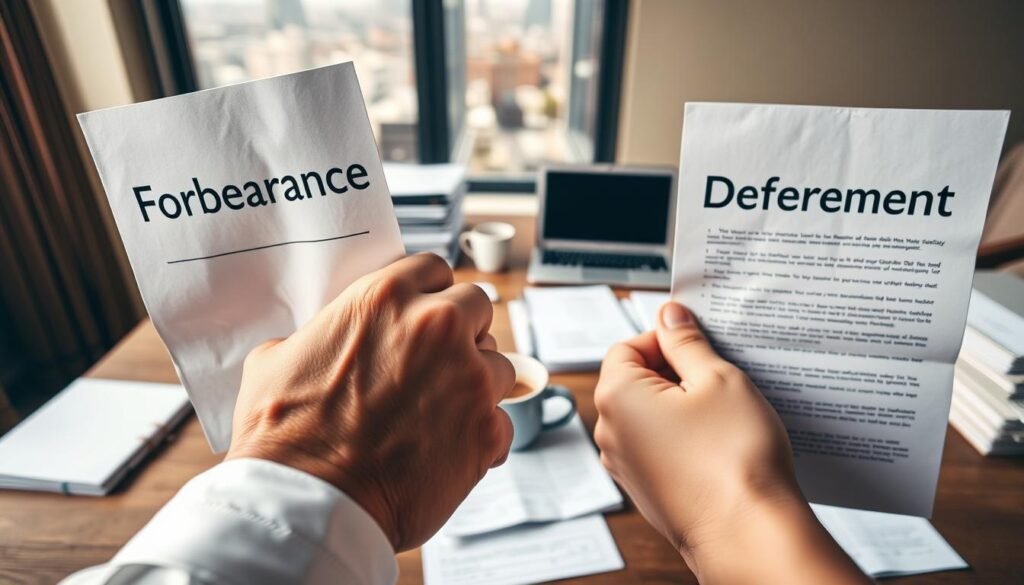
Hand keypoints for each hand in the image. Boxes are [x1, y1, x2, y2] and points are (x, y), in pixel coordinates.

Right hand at [226, 254, 514, 551]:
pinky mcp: (486, 429)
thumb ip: (316, 336)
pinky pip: (503, 424)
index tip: (429, 316)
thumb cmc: (284, 438)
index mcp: (385, 298)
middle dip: (464, 333)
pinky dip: (481, 440)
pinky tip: (446, 455)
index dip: (433, 296)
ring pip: (498, 366)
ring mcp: (468, 377)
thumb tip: (321, 344)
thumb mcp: (275, 360)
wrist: (306, 502)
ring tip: (440, 418)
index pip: (435, 270)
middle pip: (478, 307)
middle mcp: (435, 326)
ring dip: (477, 387)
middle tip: (440, 366)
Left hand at [594, 301, 866, 583]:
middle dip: (676, 373)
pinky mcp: (646, 489)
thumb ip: (686, 342)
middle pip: (635, 380)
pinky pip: (659, 446)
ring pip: (649, 415)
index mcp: (616, 396)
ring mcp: (625, 465)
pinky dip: (684, 438)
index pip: (628, 345)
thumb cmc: (734, 458)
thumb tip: (669, 315)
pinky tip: (719, 444)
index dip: (666, 339)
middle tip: (720, 379)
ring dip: (682, 407)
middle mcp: (610, 432)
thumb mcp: (717, 378)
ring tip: (724, 414)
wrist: (747, 534)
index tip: (700, 344)